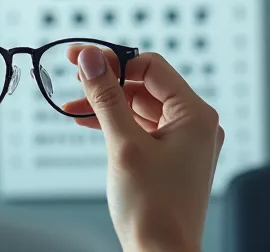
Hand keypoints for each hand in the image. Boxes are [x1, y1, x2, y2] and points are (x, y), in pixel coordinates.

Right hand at [62, 47, 222, 251]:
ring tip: (72, 105)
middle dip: (108, 82)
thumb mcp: (123, 145)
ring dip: (107, 104)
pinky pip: (144, 129)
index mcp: (196, 115)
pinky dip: (117, 124)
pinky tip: (88, 121)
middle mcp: (197, 125)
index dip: (115, 61)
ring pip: (142, 108)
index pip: (153, 68)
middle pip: (147, 86)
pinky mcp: (174, 159)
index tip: (81, 59)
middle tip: (72, 76)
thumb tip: (92, 58)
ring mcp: (187, 143)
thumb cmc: (153, 210)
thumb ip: (106, 98)